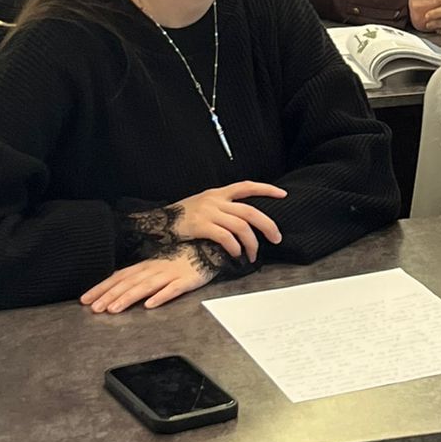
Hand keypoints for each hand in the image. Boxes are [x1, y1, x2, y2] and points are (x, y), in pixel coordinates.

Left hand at [81, 247, 215, 313]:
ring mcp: (170, 274)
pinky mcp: (186, 281)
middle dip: (110, 296)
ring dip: (128, 297)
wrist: (209, 247)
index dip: (102, 288)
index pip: (119, 277)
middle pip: (129, 283)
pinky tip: (150, 305)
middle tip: (95, 309)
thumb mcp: (157, 265)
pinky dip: (161, 296)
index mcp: (145, 266)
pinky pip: (173, 289)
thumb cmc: (181, 259)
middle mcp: (154, 269)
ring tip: (114, 309)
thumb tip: (116, 284)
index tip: (85, 300)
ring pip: (146, 286)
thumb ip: (138, 275)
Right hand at [170, 182, 285, 261]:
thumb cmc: (182, 217)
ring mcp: (208, 213)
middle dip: (267, 225)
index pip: (247, 186)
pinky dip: (234, 247)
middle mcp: (216, 200)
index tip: (283, 194)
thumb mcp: (203, 204)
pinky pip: (225, 237)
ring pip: (241, 226)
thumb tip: (243, 219)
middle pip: (250, 212)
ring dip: (251, 243)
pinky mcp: (201, 226)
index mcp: (218, 193)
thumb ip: (222, 208)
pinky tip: (236, 254)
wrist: (157, 222)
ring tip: (252, 255)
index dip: (266, 190)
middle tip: (277, 238)